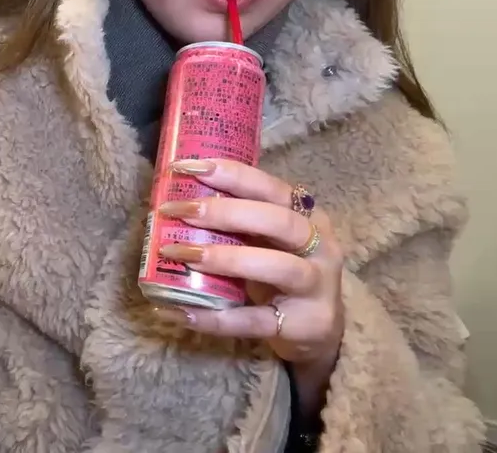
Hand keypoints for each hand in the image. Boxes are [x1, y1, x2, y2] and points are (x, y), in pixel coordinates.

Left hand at [155, 158, 344, 373]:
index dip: (231, 175)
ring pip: (276, 266)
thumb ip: (237, 220)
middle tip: (178, 211)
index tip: (187, 168)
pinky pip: (254, 321)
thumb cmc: (281, 270)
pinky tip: (181, 312)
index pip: (271, 187)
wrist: (317, 328)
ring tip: (181, 253)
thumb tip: (176, 200)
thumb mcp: (268, 239)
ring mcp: (316, 287)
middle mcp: (319, 246)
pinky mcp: (303, 324)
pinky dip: (216, 318)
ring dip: (224, 258)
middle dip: (224, 212)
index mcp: (308, 215)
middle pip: (277, 220)